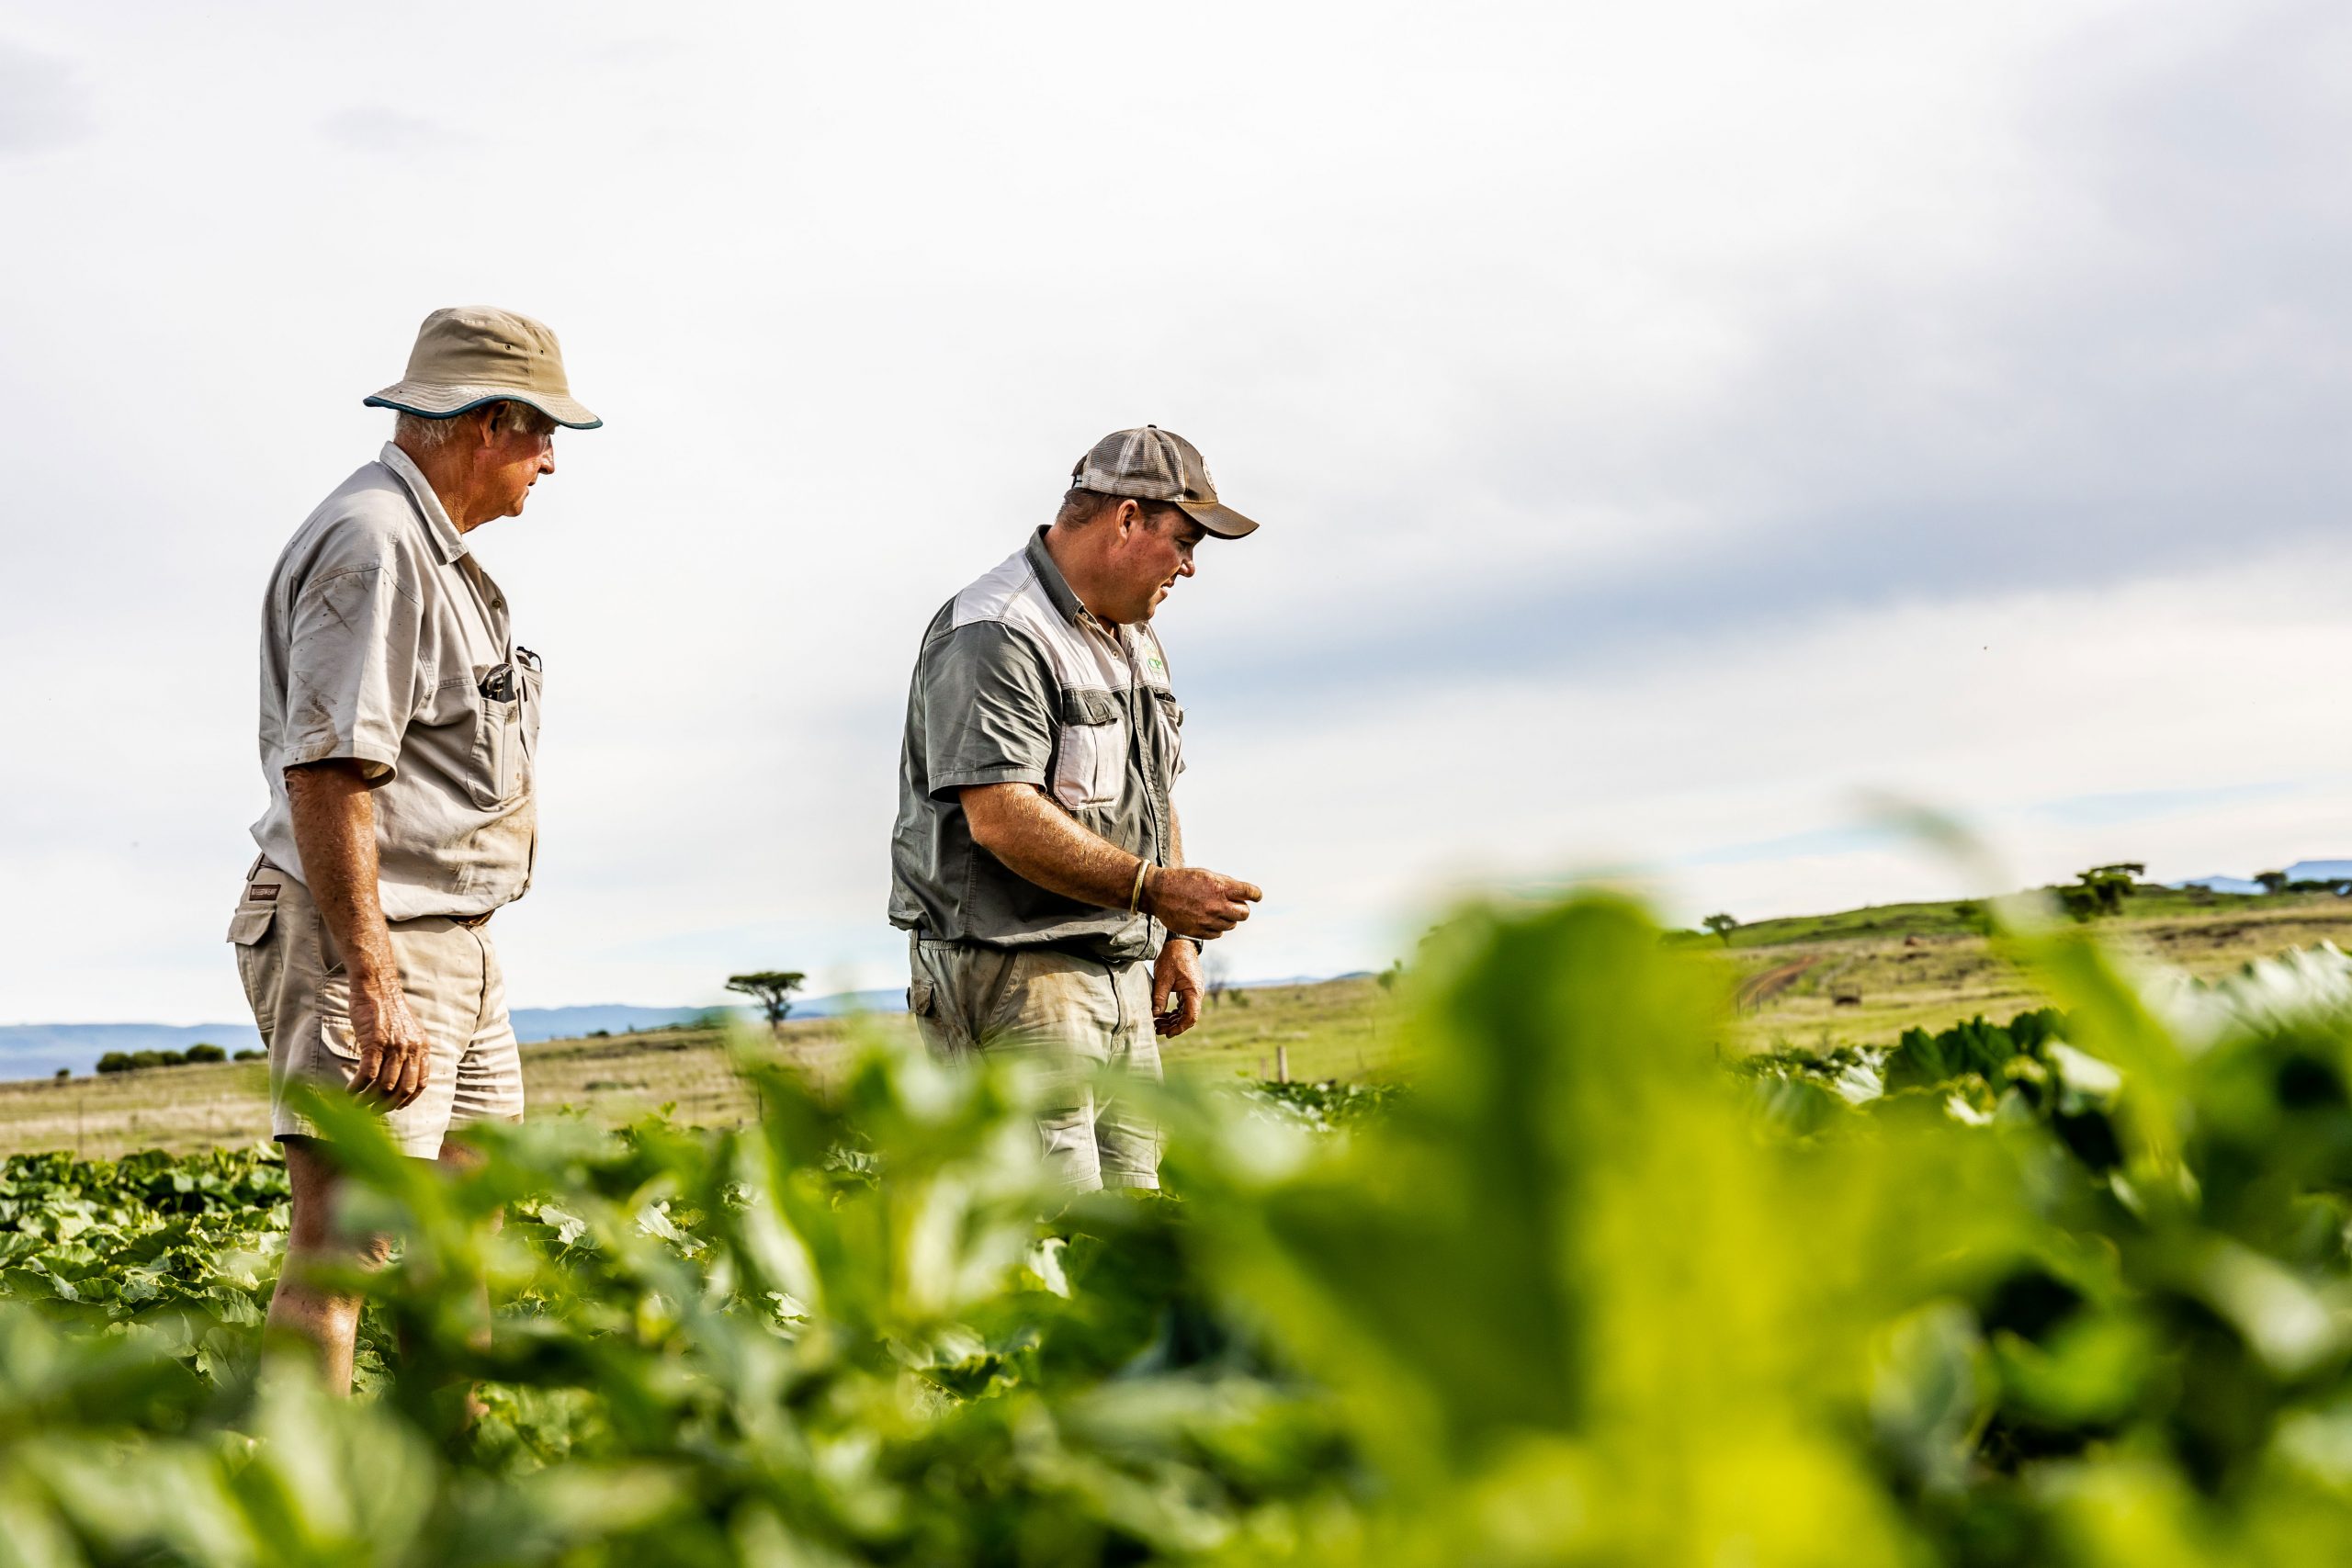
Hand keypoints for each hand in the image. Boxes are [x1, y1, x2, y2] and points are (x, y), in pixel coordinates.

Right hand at [348, 973, 430, 1109]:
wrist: (376, 986)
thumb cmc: (388, 1008)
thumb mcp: (409, 1029)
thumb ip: (410, 1049)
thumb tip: (403, 1071)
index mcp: (422, 1047)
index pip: (420, 1083)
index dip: (408, 1100)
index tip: (396, 1107)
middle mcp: (411, 1048)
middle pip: (403, 1089)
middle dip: (387, 1106)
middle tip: (373, 1112)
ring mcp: (394, 1046)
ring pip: (384, 1085)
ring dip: (369, 1100)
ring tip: (357, 1105)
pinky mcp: (374, 1043)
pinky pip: (366, 1074)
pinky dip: (357, 1088)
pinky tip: (349, 1092)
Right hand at [1147, 866, 1261, 939]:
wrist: (1159, 892)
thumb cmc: (1184, 880)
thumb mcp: (1207, 875)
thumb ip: (1226, 884)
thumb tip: (1244, 894)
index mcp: (1220, 888)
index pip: (1250, 893)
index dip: (1256, 895)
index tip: (1256, 896)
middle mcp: (1217, 905)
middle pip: (1245, 914)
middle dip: (1242, 909)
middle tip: (1235, 905)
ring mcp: (1208, 920)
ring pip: (1232, 925)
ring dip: (1228, 918)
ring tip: (1215, 910)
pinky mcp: (1200, 932)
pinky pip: (1219, 933)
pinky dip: (1217, 927)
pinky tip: (1208, 919)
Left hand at [1153, 940, 1203, 1036]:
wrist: (1179, 943)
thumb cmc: (1172, 958)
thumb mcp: (1163, 978)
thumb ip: (1159, 997)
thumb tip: (1155, 1015)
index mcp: (1194, 992)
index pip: (1191, 1017)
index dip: (1179, 1028)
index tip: (1167, 1033)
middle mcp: (1196, 994)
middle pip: (1187, 1017)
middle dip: (1173, 1026)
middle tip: (1157, 1030)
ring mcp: (1192, 992)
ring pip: (1184, 1012)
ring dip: (1172, 1020)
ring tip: (1157, 1024)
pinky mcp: (1187, 989)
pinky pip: (1182, 1006)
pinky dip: (1173, 1012)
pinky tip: (1161, 1015)